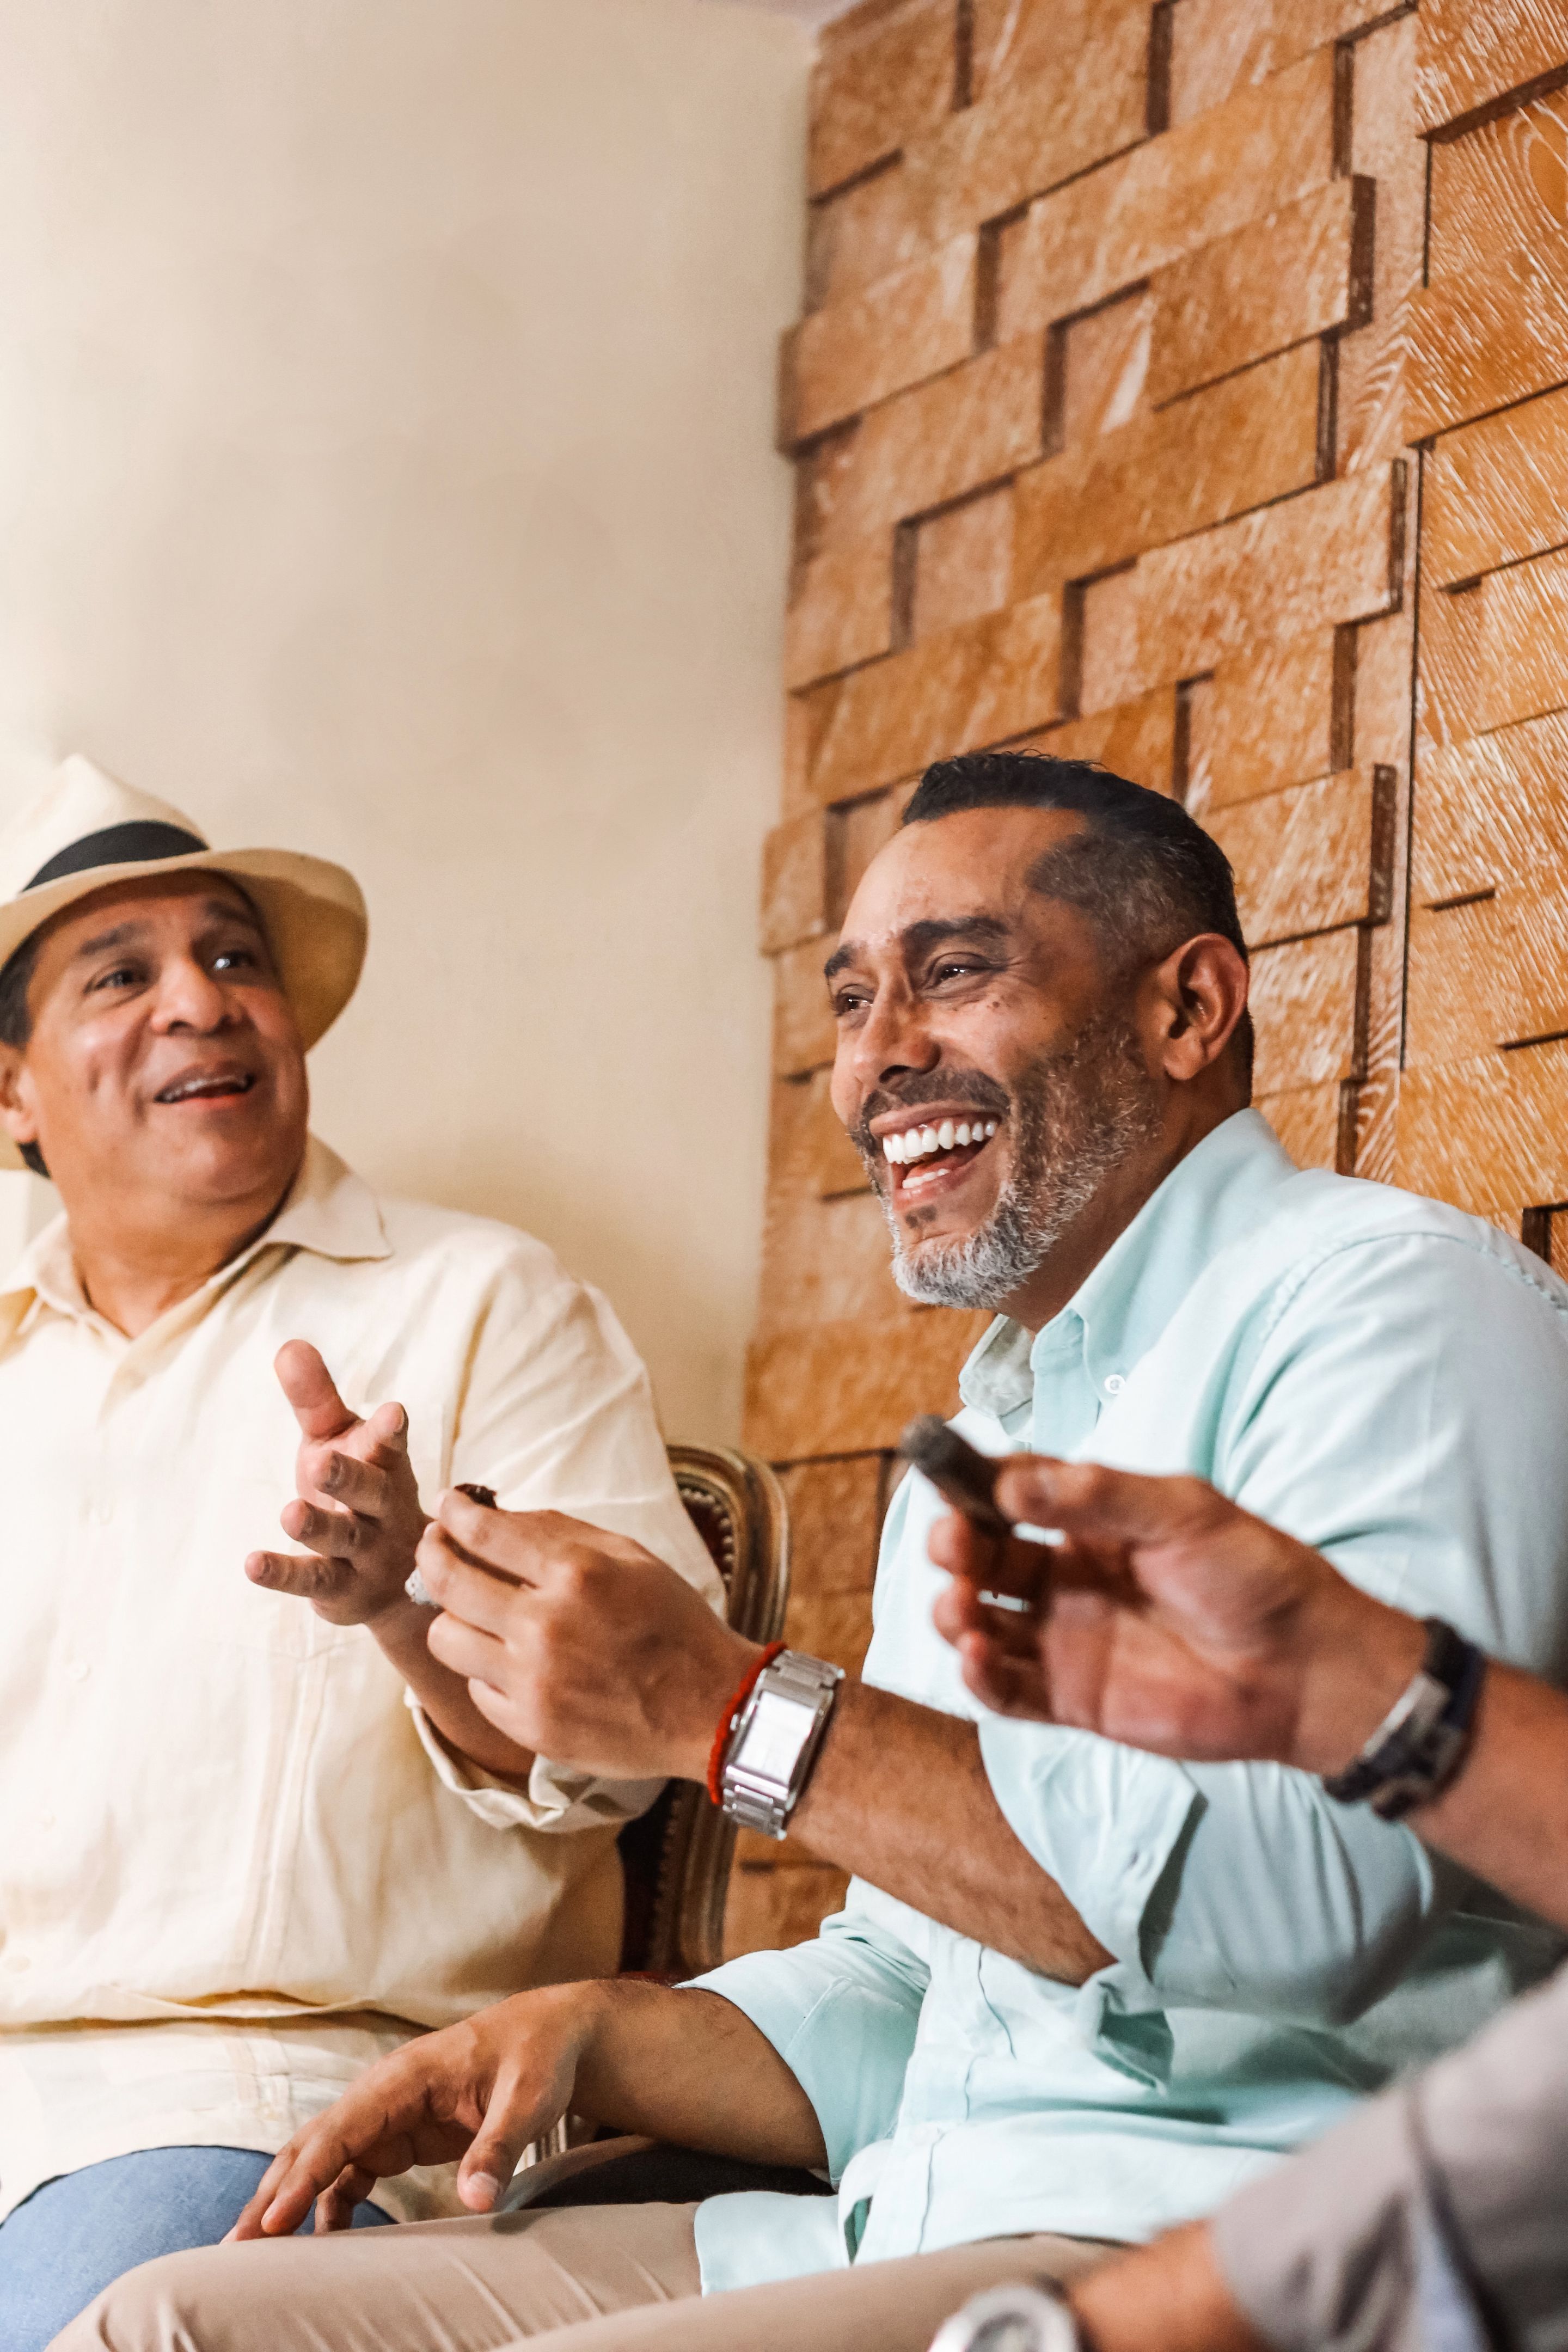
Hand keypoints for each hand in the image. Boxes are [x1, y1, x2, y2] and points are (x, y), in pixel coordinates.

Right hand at [228, 1983, 604, 2236]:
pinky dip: (322, 2208)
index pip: (341, 2129)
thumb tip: (478, 2201)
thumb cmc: (539, 2058)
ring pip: (319, 2162)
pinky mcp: (394, 2139)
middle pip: (312, 2145)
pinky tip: (316, 2248)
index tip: (272, 2221)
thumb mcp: (529, 2098)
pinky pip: (346, 2177)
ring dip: (285, 2204)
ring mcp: (383, 2117)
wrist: (549, 2037)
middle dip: (271, 2194)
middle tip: (234, 2249)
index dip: (304, 2177)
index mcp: (403, 2076)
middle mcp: (381, 2095)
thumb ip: (500, 2145)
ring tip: (255, 2258)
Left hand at [245, 1341, 429, 1626]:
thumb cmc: (359, 1491)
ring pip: (344, 1539)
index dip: (390, 1431)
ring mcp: (367, 1552)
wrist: (395, 1579)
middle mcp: (384, 1509)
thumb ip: (316, 1399)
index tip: (391, 1413)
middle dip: (349, 1477)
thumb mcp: (339, 1442)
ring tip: (289, 1513)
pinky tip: (252, 1564)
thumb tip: (287, 1344)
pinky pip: (313, 1580)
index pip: (392, 1445)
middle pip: (371, 1492)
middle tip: (320, 1462)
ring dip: (318, 1527)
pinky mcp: (342, 1589)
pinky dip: (284, 1573)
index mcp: (387, 1465)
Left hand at [411, 1490, 752, 1779]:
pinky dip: (485, 1669)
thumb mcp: (632, 1557)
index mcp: (576, 1574)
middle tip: (434, 1545)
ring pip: (445, 1638)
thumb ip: (561, 1534)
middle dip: (431, 1553)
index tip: (447, 1505)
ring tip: (471, 1611)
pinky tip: (510, 1660)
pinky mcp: (529, 1726)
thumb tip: (496, 1516)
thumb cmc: (674, 1625)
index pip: (484, 1532)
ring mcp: (533, 1682)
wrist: (711, 1707)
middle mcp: (546, 1626)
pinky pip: (475, 1686)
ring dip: (452, 1617)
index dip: (454, 1512)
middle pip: (448, 1581)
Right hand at [928, 1458, 1420, 1774]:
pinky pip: (1007, 1691)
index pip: (1011, 1497)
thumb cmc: (1256, 1576)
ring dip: (953, 1610)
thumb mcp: (1182, 1511)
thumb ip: (1095, 1495)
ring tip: (963, 1605)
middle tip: (954, 1544)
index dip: (972, 1487)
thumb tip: (1010, 1482)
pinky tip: (974, 1655)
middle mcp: (1068, 1578)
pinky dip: (977, 1676)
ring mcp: (1067, 1640)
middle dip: (954, 1546)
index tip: (944, 1476)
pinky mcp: (1075, 1699)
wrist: (1307, 1668)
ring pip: (981, 1623)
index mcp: (1091, 1524)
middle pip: (984, 1558)